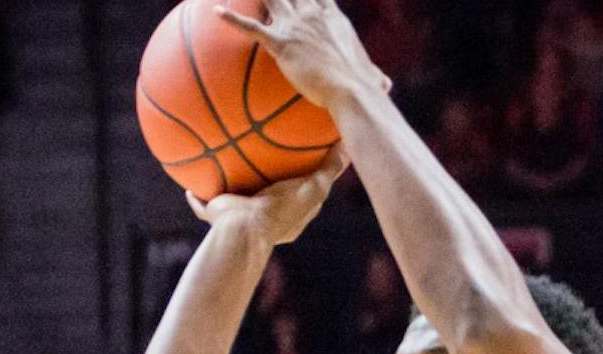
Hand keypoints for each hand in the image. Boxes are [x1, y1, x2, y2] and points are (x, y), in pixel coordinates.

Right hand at [187, 144, 347, 243]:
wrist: (245, 230)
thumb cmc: (281, 209)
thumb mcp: (314, 187)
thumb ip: (330, 169)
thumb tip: (346, 147)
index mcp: (288, 216)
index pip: (300, 196)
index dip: (303, 180)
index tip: (302, 162)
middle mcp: (264, 220)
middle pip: (265, 197)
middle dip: (264, 182)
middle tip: (262, 158)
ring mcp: (239, 219)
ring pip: (233, 201)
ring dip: (228, 188)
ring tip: (221, 164)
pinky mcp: (216, 217)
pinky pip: (203, 204)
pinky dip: (196, 197)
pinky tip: (190, 181)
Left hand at [215, 0, 389, 108]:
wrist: (352, 91)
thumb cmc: (363, 89)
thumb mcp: (372, 77)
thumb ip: (374, 77)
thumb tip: (386, 87)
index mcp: (333, 19)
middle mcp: (313, 14)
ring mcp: (297, 25)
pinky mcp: (283, 42)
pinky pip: (251, 27)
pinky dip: (232, 19)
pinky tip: (216, 12)